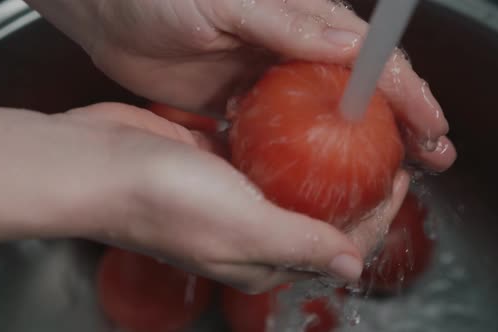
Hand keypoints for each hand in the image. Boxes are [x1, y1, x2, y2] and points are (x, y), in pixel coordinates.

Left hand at [25, 0, 455, 171]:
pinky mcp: (241, 103)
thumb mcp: (224, 2)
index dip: (407, 91)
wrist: (107, 14)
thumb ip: (285, 22)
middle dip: (400, 123)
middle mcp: (293, 50)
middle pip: (360, 90)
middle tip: (431, 157)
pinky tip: (322, 178)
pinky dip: (308, 154)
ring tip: (391, 176)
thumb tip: (350, 43)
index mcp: (300, 18)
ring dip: (361, 145)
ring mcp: (268, 80)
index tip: (432, 127)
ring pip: (328, 115)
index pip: (368, 55)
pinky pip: (284, 132)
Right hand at [63, 102, 410, 292]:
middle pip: (320, 216)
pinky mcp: (216, 167)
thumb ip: (301, 246)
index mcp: (262, 258)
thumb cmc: (164, 201)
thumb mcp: (244, 228)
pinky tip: (298, 124)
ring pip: (293, 186)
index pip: (337, 246)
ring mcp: (233, 198)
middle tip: (378, 152)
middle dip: (354, 190)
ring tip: (347, 134)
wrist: (100, 164)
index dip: (375, 218)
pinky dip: (286, 146)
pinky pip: (263, 159)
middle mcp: (251, 233)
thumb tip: (350, 267)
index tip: (397, 179)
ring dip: (321, 165)